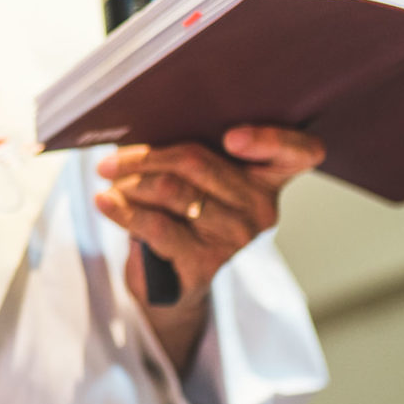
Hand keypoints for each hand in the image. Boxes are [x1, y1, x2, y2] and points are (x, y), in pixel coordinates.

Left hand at [94, 125, 324, 368]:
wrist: (168, 281)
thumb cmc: (181, 214)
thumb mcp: (192, 177)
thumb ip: (189, 148)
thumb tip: (145, 122)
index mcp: (268, 177)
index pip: (299, 152)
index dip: (270, 140)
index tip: (231, 137)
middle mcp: (261, 207)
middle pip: (197, 161)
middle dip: (146, 156)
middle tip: (111, 161)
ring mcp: (236, 237)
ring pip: (171, 190)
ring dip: (131, 183)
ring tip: (110, 182)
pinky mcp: (205, 263)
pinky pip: (155, 225)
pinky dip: (122, 210)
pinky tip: (104, 202)